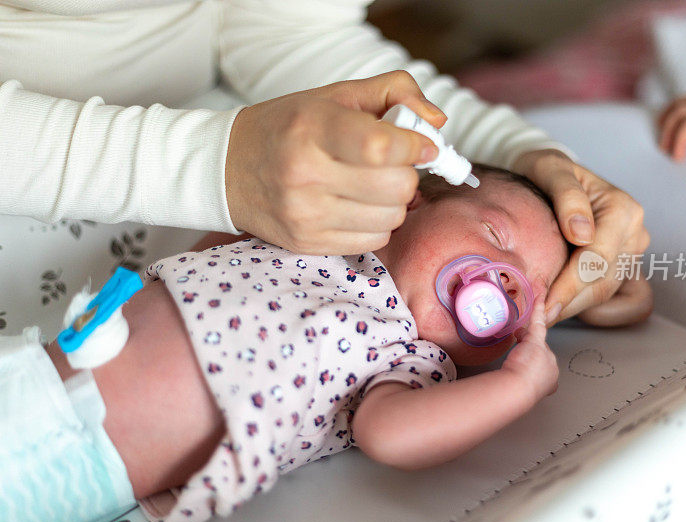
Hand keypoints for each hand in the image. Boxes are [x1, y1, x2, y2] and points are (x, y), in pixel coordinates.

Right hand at [225, 71, 446, 254]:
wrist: (227, 170)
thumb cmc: (288, 127)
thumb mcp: (335, 94)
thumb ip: (394, 92)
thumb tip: (436, 123)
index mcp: (312, 128)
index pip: (381, 146)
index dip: (415, 146)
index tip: (421, 144)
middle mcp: (306, 174)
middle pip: (397, 187)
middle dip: (406, 173)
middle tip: (390, 164)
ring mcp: (306, 215)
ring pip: (392, 217)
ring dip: (394, 201)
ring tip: (371, 185)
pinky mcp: (308, 243)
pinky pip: (374, 240)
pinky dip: (378, 223)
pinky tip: (358, 206)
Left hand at [501, 297, 558, 402]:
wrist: (518, 389)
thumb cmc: (517, 391)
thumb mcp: (522, 383)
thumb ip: (522, 372)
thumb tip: (517, 362)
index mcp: (551, 379)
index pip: (542, 365)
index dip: (532, 364)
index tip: (524, 367)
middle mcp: (551, 365)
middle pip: (538, 350)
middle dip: (526, 352)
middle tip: (516, 361)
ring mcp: (546, 352)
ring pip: (535, 339)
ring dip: (525, 341)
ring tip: (517, 353)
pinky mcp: (536, 341)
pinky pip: (539, 322)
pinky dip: (539, 309)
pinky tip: (539, 297)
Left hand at [512, 149, 651, 326]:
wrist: (550, 176)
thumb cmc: (547, 172)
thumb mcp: (550, 168)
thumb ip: (566, 196)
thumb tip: (581, 233)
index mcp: (623, 210)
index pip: (597, 259)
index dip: (570, 285)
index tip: (544, 304)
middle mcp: (634, 234)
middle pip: (602, 282)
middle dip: (567, 303)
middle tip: (533, 319)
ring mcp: (630, 253)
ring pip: (604, 294)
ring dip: (572, 308)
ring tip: (539, 316)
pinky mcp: (621, 267)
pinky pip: (608, 298)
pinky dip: (583, 307)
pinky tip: (556, 308)